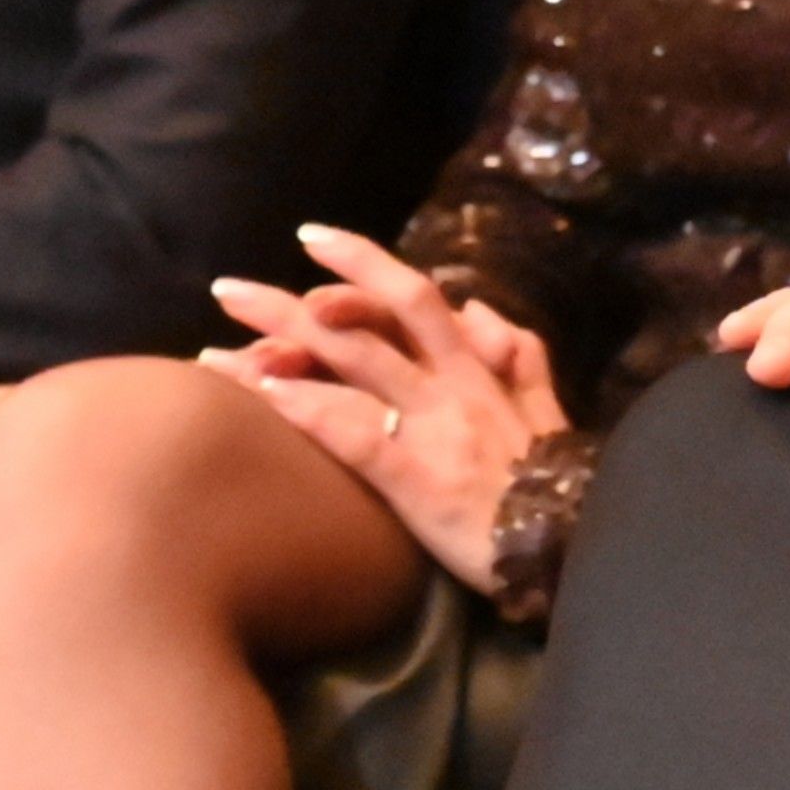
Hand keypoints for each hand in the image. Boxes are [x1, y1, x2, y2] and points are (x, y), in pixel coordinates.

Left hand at [206, 225, 566, 588]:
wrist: (575, 549)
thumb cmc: (558, 490)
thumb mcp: (548, 412)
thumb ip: (518, 357)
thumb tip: (477, 309)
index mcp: (480, 367)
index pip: (415, 296)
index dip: (361, 263)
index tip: (313, 241)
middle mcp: (452, 383)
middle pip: (368, 318)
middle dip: (293, 301)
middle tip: (228, 290)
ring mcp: (432, 424)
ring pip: (349, 362)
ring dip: (276, 348)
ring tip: (214, 350)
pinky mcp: (415, 474)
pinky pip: (349, 428)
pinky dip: (301, 405)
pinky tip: (257, 395)